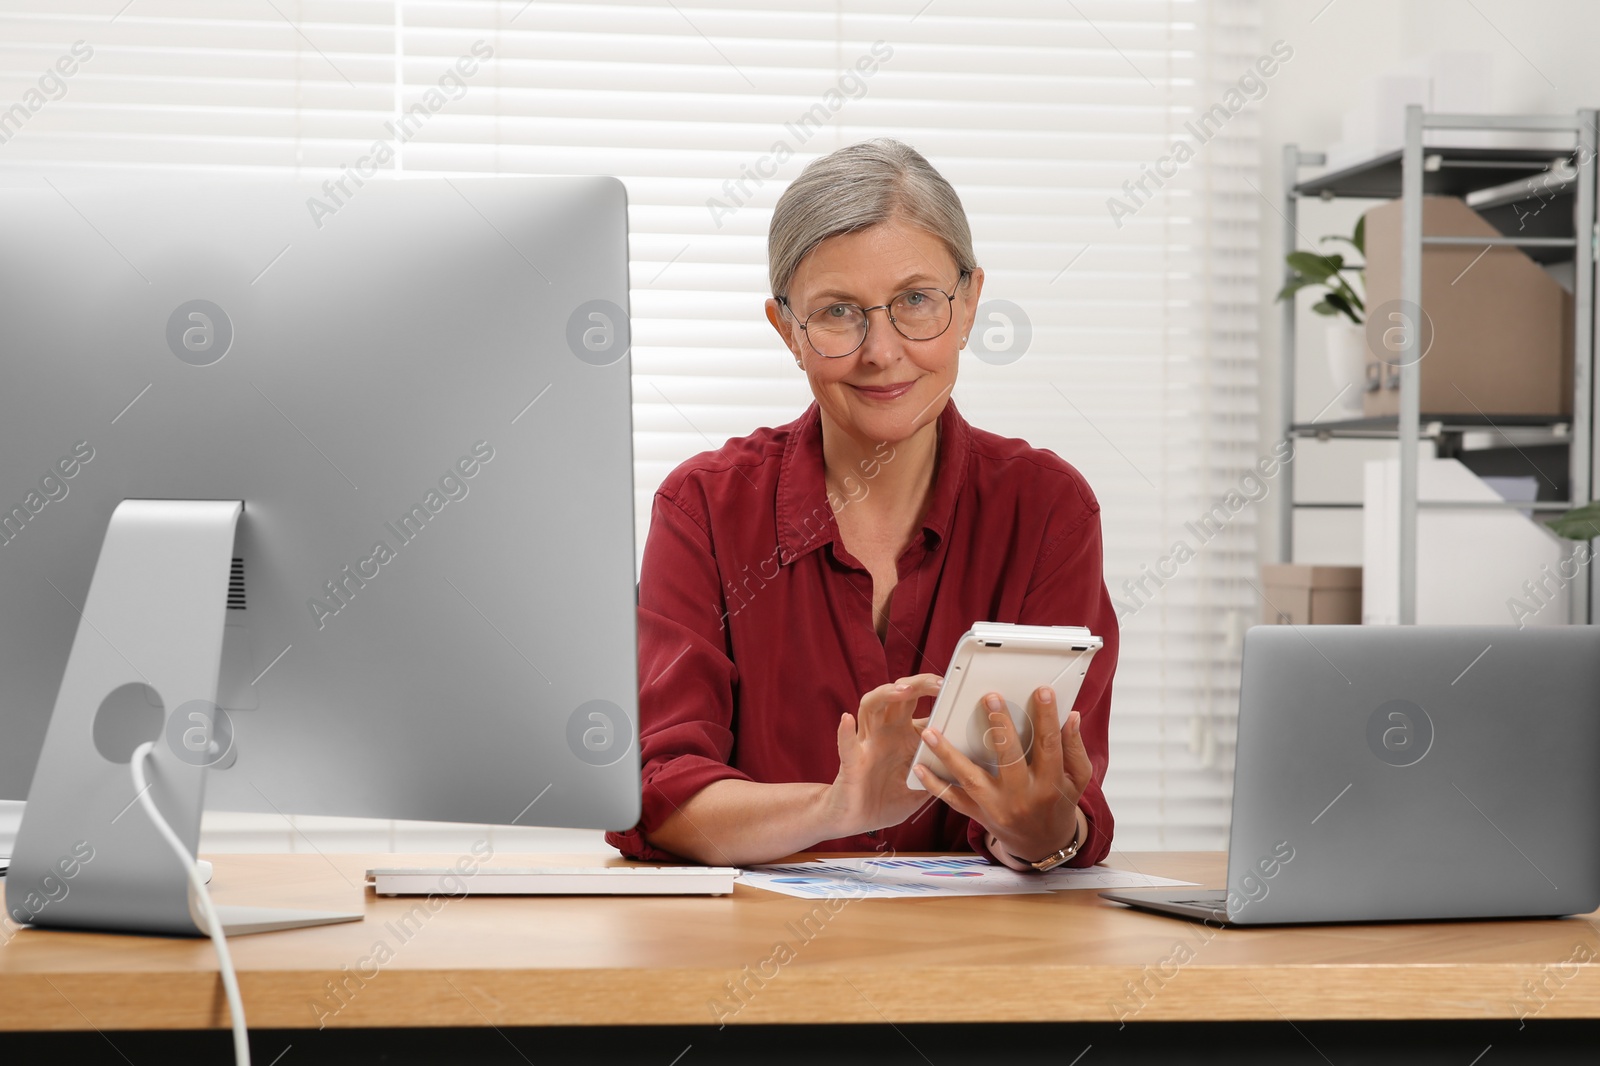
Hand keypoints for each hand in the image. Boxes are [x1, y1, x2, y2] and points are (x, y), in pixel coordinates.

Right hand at [821, 674, 943, 837]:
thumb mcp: (923, 783)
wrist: (857, 820)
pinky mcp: (851, 764)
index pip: (916, 701)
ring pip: (870, 707)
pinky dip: (845, 733)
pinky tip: (847, 720)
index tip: (955, 684)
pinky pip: (848, 746)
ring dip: (885, 695)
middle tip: (938, 682)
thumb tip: (970, 762)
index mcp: (902, 733)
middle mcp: (884, 731)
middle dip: (917, 684)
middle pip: (897, 694)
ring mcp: (867, 744)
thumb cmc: (888, 798)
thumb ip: (941, 769)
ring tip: (903, 691)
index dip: (932, 688)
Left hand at [911, 685, 1090, 863]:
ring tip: (930, 731)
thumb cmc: (1058, 803)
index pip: (1050, 746)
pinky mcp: (979, 814)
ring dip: (948, 754)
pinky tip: (919, 766)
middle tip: (989, 696)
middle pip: (1009, 758)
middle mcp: (1022, 796)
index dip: (1047, 717)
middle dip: (999, 727)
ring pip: (971, 779)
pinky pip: (953, 799)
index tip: (1042, 691)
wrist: (1041, 845)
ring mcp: (997, 807)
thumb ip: (1073, 749)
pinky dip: (934, 784)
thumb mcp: (1076, 780)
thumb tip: (1071, 717)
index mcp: (1049, 785)